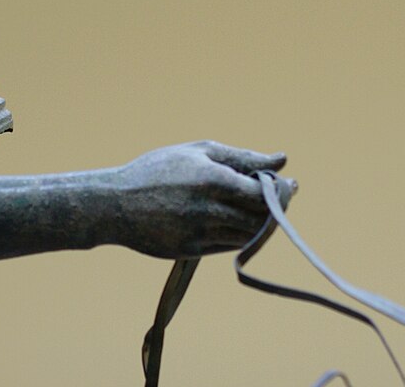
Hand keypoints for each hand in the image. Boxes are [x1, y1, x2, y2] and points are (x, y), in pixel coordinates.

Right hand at [113, 141, 294, 258]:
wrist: (115, 204)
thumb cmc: (158, 170)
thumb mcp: (198, 152)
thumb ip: (243, 157)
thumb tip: (282, 161)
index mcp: (212, 179)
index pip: (264, 193)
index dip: (282, 191)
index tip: (289, 184)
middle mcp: (208, 209)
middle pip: (262, 218)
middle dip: (277, 208)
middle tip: (277, 196)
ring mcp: (200, 233)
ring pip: (249, 235)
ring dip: (261, 223)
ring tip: (255, 207)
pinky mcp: (193, 251)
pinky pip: (230, 246)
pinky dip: (241, 234)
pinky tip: (234, 219)